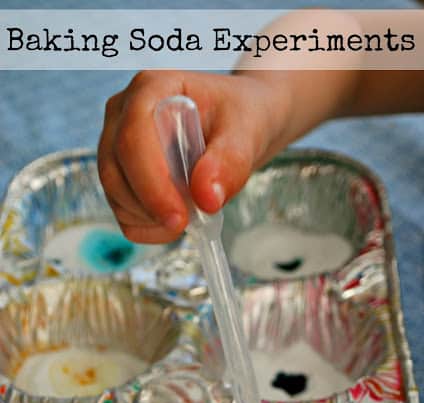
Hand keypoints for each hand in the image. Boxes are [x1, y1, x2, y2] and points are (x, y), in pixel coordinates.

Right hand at [98, 70, 289, 243]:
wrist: (237, 126)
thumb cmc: (240, 118)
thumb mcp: (247, 132)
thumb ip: (230, 161)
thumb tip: (207, 199)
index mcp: (151, 89)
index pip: (133, 137)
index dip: (152, 183)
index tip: (180, 216)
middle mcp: (123, 113)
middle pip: (115, 169)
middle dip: (150, 206)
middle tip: (186, 224)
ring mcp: (115, 145)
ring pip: (114, 194)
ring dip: (150, 217)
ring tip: (191, 214)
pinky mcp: (120, 176)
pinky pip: (123, 213)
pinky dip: (148, 228)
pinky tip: (176, 221)